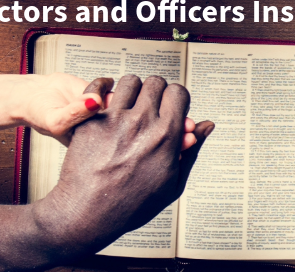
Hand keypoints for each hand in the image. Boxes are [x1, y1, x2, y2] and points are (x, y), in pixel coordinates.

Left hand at [32, 75, 213, 253]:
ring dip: (134, 90)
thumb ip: (192, 150)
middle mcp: (141, 123)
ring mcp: (114, 120)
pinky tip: (107, 100)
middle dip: (157, 91)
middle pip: (156, 82)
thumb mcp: (173, 183)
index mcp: (165, 136)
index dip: (178, 98)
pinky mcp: (90, 122)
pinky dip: (104, 90)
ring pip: (130, 81)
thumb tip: (206, 126)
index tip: (172, 108)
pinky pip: (98, 90)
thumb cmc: (131, 204)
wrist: (88, 214)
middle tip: (152, 105)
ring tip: (130, 105)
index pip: (179, 92)